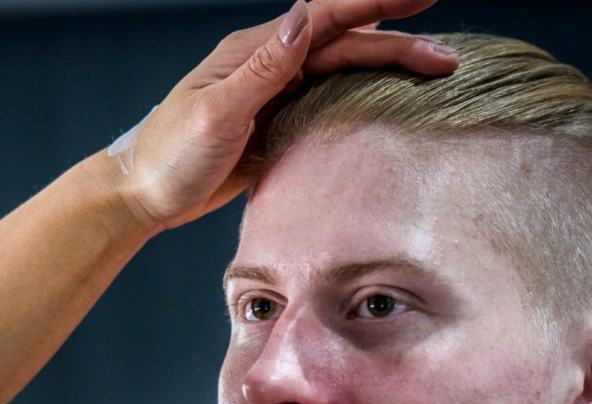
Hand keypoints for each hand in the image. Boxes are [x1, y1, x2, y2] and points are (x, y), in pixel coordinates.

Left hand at [118, 0, 457, 231]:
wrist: (141, 195)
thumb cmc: (169, 155)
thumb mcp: (216, 111)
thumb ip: (263, 68)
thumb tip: (305, 17)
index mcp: (255, 52)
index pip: (327, 18)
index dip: (375, 4)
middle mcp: (268, 66)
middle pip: (345, 47)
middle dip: (399, 46)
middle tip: (450, 59)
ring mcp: (273, 95)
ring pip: (342, 74)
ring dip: (387, 72)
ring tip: (434, 78)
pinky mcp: (274, 126)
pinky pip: (327, 105)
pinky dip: (361, 101)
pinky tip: (388, 109)